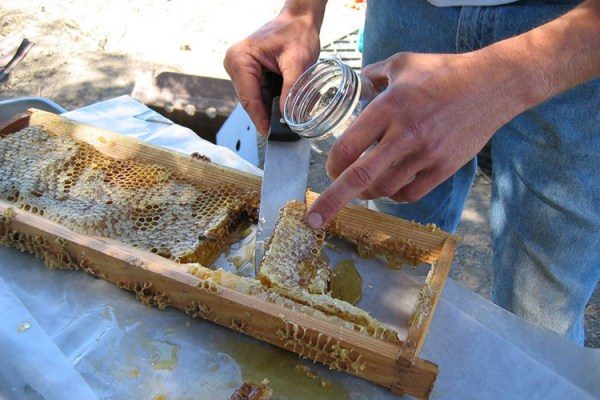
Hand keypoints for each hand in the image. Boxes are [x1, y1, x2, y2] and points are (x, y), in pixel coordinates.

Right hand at [223, 6, 321, 134]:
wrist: (300, 20)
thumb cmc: (297, 33)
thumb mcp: (298, 62)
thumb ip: (292, 90)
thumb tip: (288, 117)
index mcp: (240, 59)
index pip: (249, 99)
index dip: (261, 119)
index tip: (271, 136)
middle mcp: (235, 65)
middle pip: (251, 102)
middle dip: (268, 116)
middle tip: (284, 133)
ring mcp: (241, 70)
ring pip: (256, 101)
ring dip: (271, 109)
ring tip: (288, 120)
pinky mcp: (250, 74)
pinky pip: (260, 95)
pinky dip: (273, 102)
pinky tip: (285, 106)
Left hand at [306, 51, 527, 228]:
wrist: (493, 84)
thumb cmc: (444, 72)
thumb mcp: (402, 63)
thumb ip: (372, 75)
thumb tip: (355, 82)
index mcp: (389, 107)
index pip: (348, 147)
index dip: (332, 165)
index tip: (328, 171)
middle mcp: (405, 134)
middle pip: (360, 177)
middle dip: (332, 201)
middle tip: (315, 218)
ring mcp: (426, 154)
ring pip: (384, 189)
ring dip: (366, 193)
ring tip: (362, 187)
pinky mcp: (444, 168)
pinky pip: (410, 194)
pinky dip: (394, 194)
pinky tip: (390, 185)